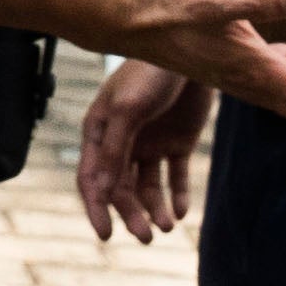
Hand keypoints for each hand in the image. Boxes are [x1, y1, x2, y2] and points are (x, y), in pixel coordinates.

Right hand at [71, 54, 213, 244]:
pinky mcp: (178, 141)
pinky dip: (177, 196)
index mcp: (100, 131)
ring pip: (147, 187)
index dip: (97, 208)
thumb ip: (114, 151)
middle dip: (131, 214)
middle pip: (120, 188)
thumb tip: (102, 193)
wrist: (193, 48)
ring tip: (167, 226)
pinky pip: (174, 177)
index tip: (107, 236)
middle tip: (146, 237)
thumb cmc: (150, 73)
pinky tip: (182, 213)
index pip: (92, 179)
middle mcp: (122, 141)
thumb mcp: (128, 110)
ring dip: (154, 209)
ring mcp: (150, 142)